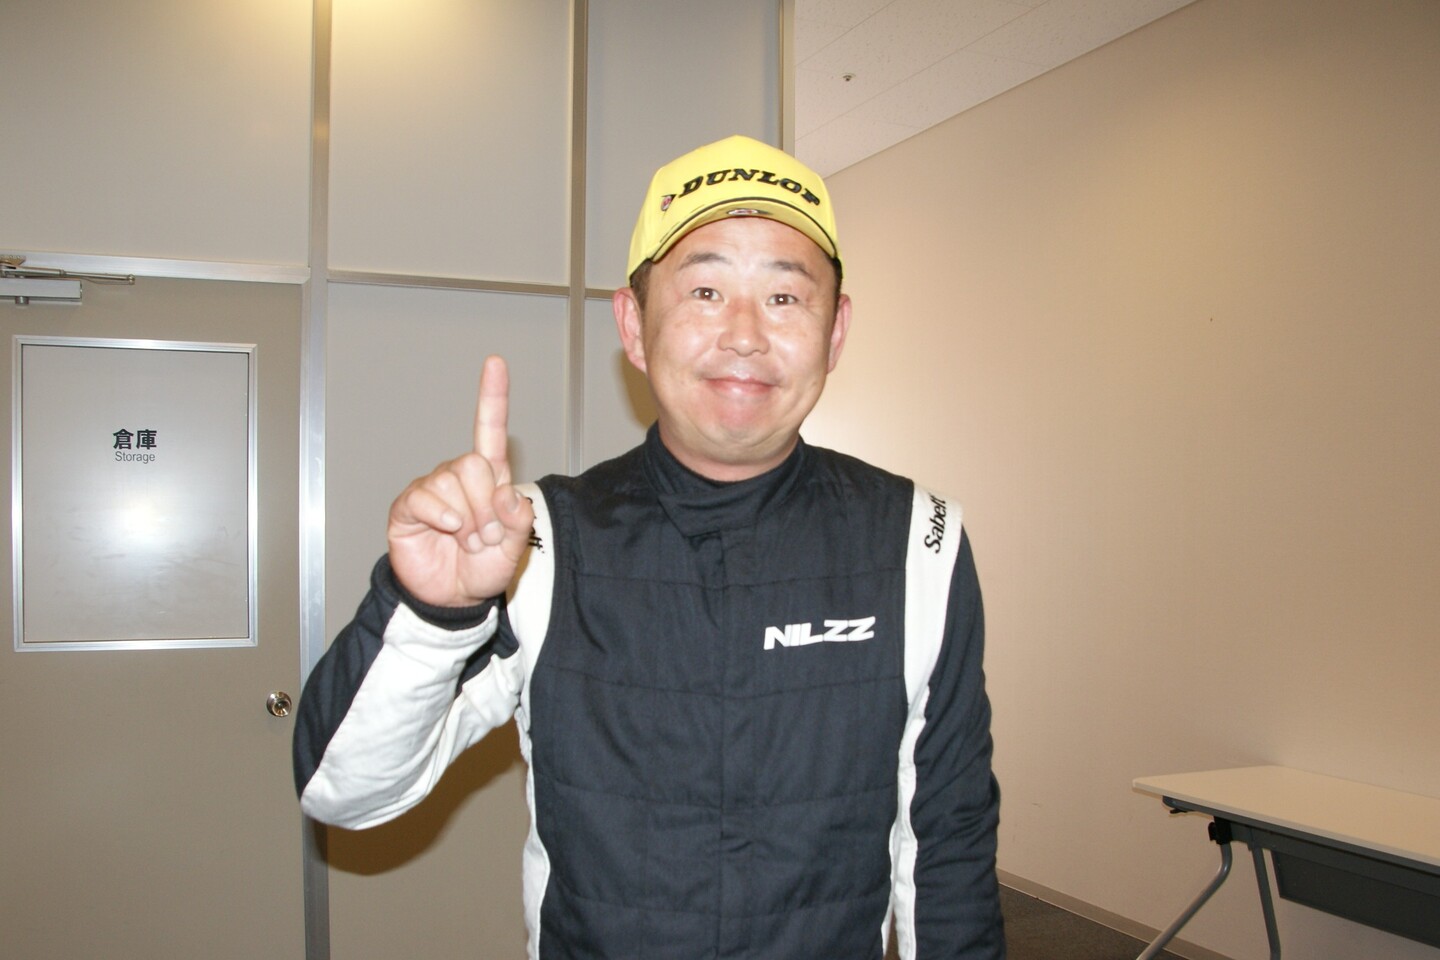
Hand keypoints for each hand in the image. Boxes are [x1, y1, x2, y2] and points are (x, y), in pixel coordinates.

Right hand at [387, 355, 535, 606]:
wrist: (453, 597)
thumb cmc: (483, 567)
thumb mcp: (514, 547)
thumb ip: (518, 519)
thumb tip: (505, 492)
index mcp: (490, 478)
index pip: (490, 430)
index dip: (492, 397)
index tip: (495, 362)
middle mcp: (460, 477)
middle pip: (474, 463)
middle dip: (486, 506)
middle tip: (486, 535)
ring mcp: (433, 490)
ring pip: (453, 482)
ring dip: (469, 520)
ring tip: (468, 541)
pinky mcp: (410, 506)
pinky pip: (426, 497)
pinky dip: (444, 517)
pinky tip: (449, 531)